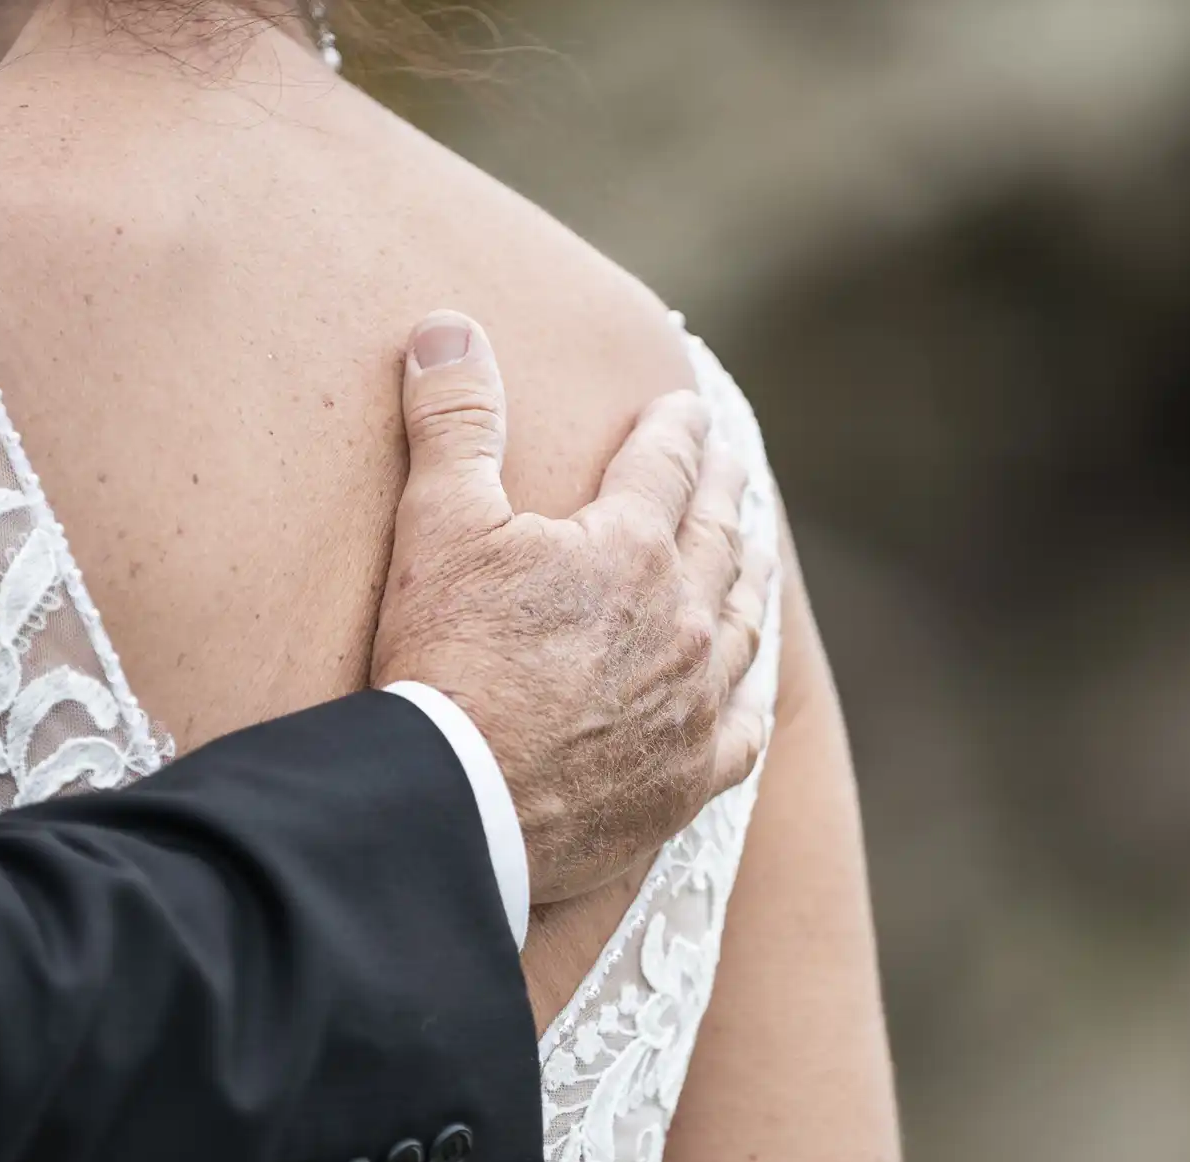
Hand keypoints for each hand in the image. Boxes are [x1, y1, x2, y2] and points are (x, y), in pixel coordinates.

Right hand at [371, 312, 775, 902]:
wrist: (461, 805)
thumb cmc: (446, 662)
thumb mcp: (438, 525)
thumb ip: (454, 422)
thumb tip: (449, 327)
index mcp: (631, 546)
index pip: (666, 464)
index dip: (674, 428)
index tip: (683, 408)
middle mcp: (685, 618)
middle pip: (720, 534)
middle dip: (723, 487)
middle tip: (732, 461)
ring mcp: (696, 703)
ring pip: (743, 623)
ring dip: (746, 575)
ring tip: (751, 548)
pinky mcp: (688, 779)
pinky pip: (742, 728)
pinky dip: (748, 697)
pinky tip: (749, 688)